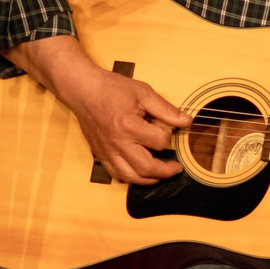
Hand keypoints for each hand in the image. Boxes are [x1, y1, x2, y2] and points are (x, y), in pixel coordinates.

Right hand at [52, 58, 187, 185]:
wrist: (83, 89)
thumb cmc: (112, 88)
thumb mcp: (143, 92)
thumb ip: (166, 109)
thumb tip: (186, 121)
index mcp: (129, 126)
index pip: (159, 141)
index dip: (168, 134)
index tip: (165, 126)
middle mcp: (117, 143)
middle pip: (146, 168)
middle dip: (165, 171)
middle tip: (176, 168)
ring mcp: (107, 151)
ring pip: (130, 177)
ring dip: (149, 179)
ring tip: (160, 173)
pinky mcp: (99, 154)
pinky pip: (115, 174)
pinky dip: (130, 176)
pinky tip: (139, 171)